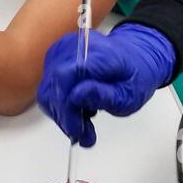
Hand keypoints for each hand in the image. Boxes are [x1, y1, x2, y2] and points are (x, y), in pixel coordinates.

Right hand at [36, 24, 175, 146]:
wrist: (136, 57)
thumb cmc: (135, 75)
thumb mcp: (129, 95)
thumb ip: (104, 96)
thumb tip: (76, 96)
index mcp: (96, 53)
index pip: (64, 78)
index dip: (65, 108)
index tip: (76, 130)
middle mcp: (74, 47)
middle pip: (52, 86)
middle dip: (65, 117)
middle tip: (84, 135)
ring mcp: (62, 50)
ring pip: (47, 90)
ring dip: (62, 113)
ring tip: (84, 125)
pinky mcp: (55, 58)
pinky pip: (49, 86)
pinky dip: (60, 104)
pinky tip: (78, 109)